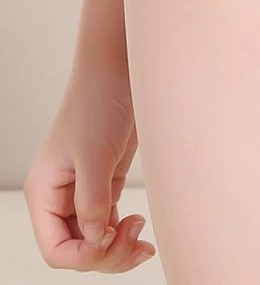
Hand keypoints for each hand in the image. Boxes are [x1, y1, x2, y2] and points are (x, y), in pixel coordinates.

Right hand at [23, 53, 155, 272]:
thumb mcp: (94, 153)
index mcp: (45, 193)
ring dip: (118, 248)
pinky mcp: (107, 181)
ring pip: (96, 239)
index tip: (111, 236)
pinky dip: (124, 231)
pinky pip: (110, 220)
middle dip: (106, 254)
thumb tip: (95, 240)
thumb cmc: (98, 103)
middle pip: (78, 249)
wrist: (120, 72)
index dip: (84, 255)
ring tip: (144, 243)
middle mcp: (62, 197)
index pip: (56, 248)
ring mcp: (85, 190)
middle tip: (137, 237)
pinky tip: (141, 230)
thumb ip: (92, 200)